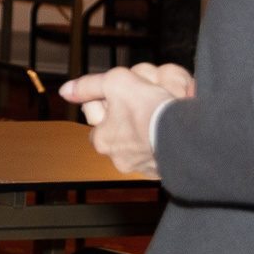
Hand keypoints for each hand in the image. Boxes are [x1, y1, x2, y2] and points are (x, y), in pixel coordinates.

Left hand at [60, 64, 193, 177]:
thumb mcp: (115, 82)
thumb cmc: (149, 109)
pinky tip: (166, 130)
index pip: (93, 114)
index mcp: (101, 139)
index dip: (103, 98)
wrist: (187, 135)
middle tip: (138, 103)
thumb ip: (89, 85)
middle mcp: (117, 158)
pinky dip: (159, 141)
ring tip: (155, 114)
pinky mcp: (162, 170)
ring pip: (136, 141)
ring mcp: (141, 166)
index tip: (118, 92)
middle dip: (122, 117)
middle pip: (115, 130)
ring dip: (141, 129)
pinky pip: (157, 151)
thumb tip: (65, 90)